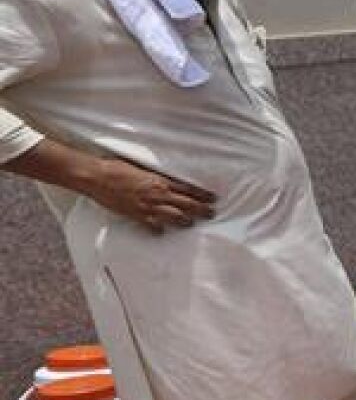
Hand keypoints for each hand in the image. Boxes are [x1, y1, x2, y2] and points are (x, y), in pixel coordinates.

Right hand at [83, 156, 216, 232]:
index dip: (203, 195)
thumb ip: (156, 175)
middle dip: (202, 210)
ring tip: (192, 223)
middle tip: (211, 214)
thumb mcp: (142, 167)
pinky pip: (153, 226)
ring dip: (186, 221)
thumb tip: (166, 178)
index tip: (213, 199)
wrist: (97, 176)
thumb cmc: (117, 167)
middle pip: (188, 205)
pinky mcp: (137, 215)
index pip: (189, 189)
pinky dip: (159, 230)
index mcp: (161, 181)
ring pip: (175, 218)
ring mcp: (148, 207)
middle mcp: (158, 195)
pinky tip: (162, 231)